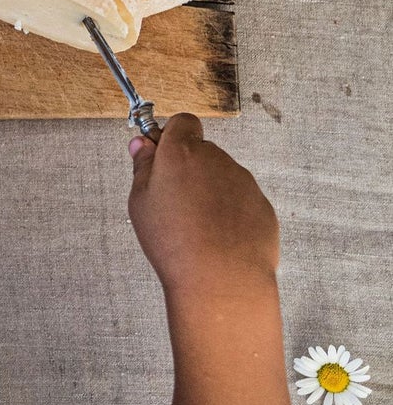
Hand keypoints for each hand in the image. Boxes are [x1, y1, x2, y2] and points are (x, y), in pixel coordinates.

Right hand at [128, 114, 279, 300]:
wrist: (222, 282)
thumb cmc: (174, 242)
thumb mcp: (141, 202)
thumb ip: (142, 167)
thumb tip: (142, 143)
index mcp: (182, 151)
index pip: (183, 122)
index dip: (173, 136)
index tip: (163, 158)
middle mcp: (216, 159)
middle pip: (202, 151)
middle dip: (190, 168)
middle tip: (176, 202)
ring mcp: (243, 182)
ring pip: (223, 176)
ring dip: (211, 190)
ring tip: (200, 227)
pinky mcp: (263, 206)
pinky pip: (242, 199)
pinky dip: (232, 212)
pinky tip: (221, 238)